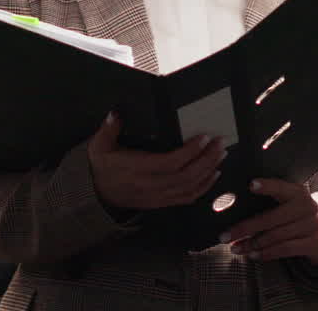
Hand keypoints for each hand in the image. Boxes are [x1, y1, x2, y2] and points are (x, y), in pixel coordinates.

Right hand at [87, 112, 225, 210]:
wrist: (97, 196)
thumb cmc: (101, 168)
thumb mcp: (99, 147)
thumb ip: (108, 130)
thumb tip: (115, 114)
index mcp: (136, 169)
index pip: (169, 163)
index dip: (189, 152)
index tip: (203, 138)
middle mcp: (150, 185)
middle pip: (185, 176)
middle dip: (206, 159)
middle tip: (219, 143)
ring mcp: (157, 196)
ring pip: (189, 188)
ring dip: (208, 171)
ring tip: (220, 154)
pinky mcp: (162, 203)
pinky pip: (187, 198)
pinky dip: (203, 188)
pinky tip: (213, 175)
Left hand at [222, 178, 317, 266]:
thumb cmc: (294, 217)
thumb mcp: (286, 206)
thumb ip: (268, 204)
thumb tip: (232, 209)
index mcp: (297, 192)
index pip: (281, 187)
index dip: (267, 186)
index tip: (251, 185)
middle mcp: (308, 206)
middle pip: (272, 218)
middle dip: (245, 228)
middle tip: (225, 236)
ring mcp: (314, 225)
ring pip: (276, 236)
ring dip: (252, 244)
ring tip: (236, 248)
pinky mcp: (316, 243)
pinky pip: (286, 249)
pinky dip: (266, 253)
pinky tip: (253, 255)